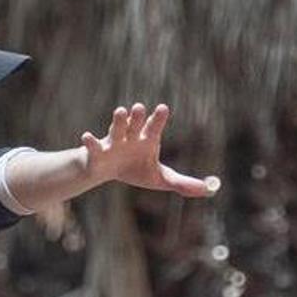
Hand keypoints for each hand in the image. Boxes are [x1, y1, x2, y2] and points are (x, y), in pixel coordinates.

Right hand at [80, 103, 216, 196]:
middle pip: (136, 123)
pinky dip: (90, 141)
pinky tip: (87, 136)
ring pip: (116, 128)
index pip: (154, 127)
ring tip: (122, 111)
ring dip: (119, 120)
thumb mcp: (160, 178)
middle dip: (139, 116)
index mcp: (146, 140)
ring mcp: (113, 143)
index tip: (163, 108)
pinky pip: (93, 146)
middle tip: (141, 107)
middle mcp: (131, 136)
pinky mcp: (97, 152)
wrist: (107, 172)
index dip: (158, 118)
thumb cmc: (136, 169)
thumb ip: (183, 183)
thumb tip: (210, 190)